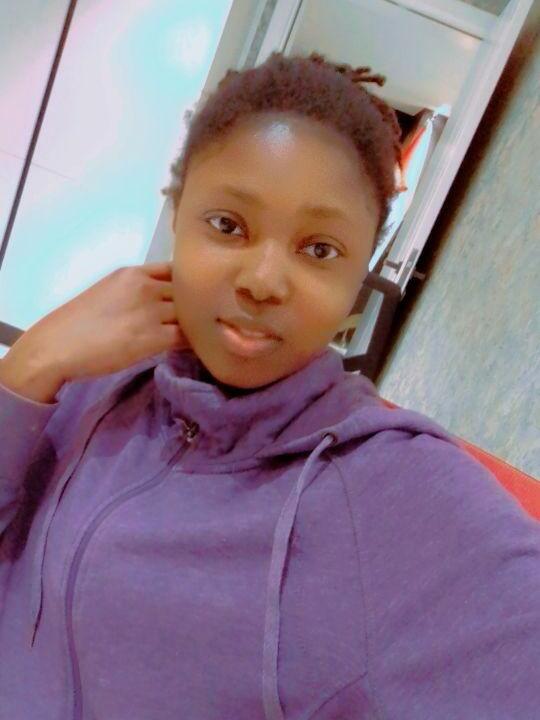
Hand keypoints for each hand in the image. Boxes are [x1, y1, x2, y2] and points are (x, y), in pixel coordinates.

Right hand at [9, 261, 189, 382]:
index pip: (175, 270)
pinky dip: (196, 342)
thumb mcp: (108, 292)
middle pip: (187, 292)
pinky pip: (187, 337)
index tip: (195, 298)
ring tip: (205, 334)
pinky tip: (199, 348)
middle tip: (206, 320)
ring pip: (191, 313)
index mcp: (133, 273)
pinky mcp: (154, 337)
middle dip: (198, 305)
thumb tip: (158, 303)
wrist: (57, 346)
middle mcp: (145, 287)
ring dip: (199, 324)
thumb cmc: (76, 324)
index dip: (189, 285)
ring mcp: (151, 311)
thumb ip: (134, 292)